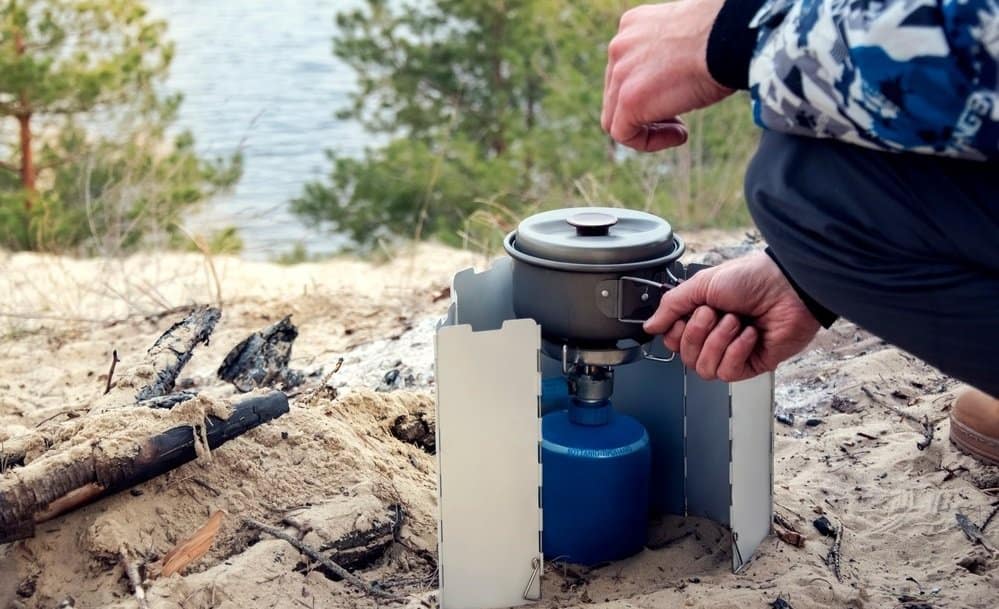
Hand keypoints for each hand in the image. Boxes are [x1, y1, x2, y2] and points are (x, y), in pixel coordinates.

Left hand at [602, 0, 731, 150]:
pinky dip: (648, 142)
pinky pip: (623, 134)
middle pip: (617, 93)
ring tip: (680, 129)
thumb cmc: (727, 35)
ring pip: (616, 116)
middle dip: (646, 110)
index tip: (678, 95)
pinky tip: (680, 135)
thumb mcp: (689, 40)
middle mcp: (620, 46)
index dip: (649, 89)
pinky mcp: (628, 99)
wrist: (733, 36)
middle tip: (680, 117)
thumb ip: (670, 55)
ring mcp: (620, 73)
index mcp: (634, 26)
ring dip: (648, 128)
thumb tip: (676, 77)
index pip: (626, 69)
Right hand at [643, 252, 820, 380]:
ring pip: (704, 368)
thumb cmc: (752, 278)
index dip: (675, 332)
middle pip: (685, 356)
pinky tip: (749, 334)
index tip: (685, 316)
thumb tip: (649, 326)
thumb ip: (671, 305)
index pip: (673, 341)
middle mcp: (715, 336)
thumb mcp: (702, 284)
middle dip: (698, 333)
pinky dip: (736, 351)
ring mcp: (733, 352)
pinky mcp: (752, 364)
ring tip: (735, 321)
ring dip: (718, 342)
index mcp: (701, 316)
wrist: (788, 286)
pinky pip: (728, 372)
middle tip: (715, 312)